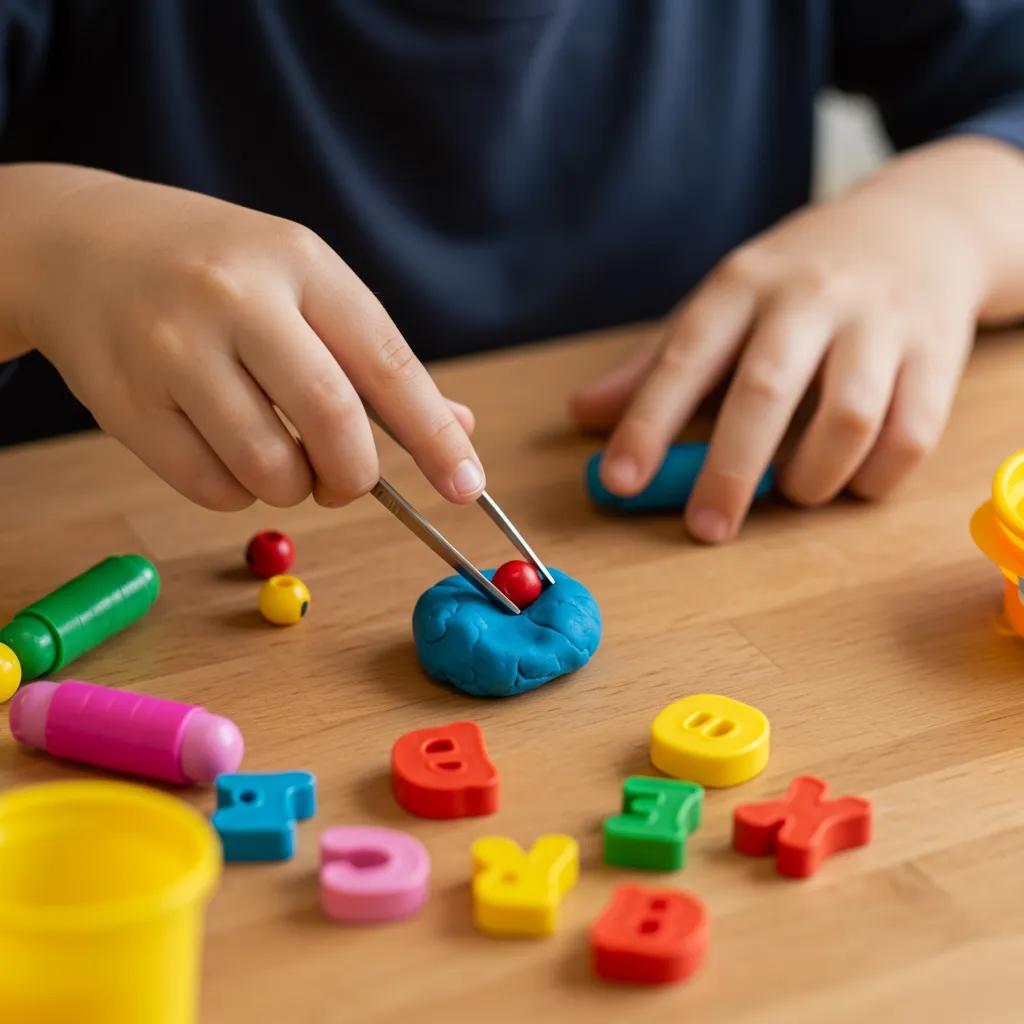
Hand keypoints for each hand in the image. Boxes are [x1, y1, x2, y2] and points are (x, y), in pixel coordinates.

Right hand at [0, 164, 484, 509]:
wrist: (79, 244)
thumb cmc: (216, 270)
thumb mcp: (302, 284)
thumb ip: (376, 361)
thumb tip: (457, 429)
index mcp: (299, 263)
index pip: (385, 363)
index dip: (433, 435)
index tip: (467, 485)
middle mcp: (237, 300)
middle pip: (332, 421)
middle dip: (356, 476)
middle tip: (349, 482)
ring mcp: (173, 350)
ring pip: (269, 469)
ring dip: (292, 487)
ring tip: (278, 454)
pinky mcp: (126, 403)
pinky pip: (212, 489)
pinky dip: (237, 491)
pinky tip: (225, 450)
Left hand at [572, 149, 989, 542]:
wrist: (918, 222)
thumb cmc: (796, 279)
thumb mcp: (721, 302)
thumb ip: (655, 363)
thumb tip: (583, 415)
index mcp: (742, 284)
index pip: (684, 358)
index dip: (647, 425)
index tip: (618, 483)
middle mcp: (810, 297)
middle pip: (765, 393)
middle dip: (729, 472)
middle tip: (706, 529)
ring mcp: (880, 322)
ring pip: (849, 418)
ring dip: (812, 477)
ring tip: (791, 491)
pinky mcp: (939, 352)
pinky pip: (911, 434)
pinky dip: (876, 477)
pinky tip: (851, 481)